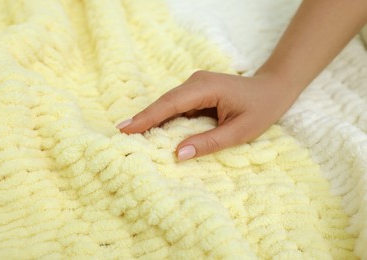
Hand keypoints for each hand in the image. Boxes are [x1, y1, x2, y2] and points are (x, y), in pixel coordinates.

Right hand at [116, 71, 295, 160]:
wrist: (272, 89)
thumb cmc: (260, 109)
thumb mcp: (239, 131)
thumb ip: (208, 142)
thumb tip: (178, 154)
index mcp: (206, 88)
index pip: (171, 104)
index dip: (147, 117)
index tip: (126, 129)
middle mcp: (196, 82)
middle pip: (165, 102)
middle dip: (143, 118)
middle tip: (121, 135)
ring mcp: (195, 85)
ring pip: (168, 104)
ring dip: (152, 119)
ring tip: (131, 135)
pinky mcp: (196, 92)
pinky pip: (176, 106)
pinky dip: (164, 118)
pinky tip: (153, 131)